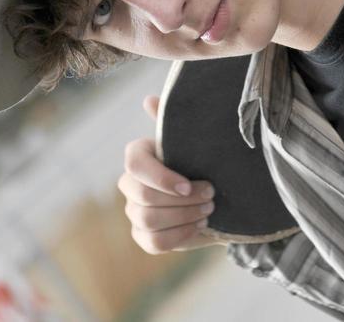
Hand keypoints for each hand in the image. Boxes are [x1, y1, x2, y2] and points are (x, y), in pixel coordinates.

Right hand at [119, 95, 219, 253]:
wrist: (214, 192)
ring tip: (208, 209)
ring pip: (149, 220)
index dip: (160, 177)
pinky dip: (180, 235)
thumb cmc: (198, 159)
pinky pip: (155, 242)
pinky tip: (198, 226)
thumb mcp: (190, 139)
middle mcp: (130, 183)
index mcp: (138, 155)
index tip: (188, 184)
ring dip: (184, 217)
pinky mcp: (143, 235)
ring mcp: (134, 211)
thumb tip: (148, 100)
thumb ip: (170, 119)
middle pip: (144, 197)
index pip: (134, 164)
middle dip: (181, 201)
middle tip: (210, 196)